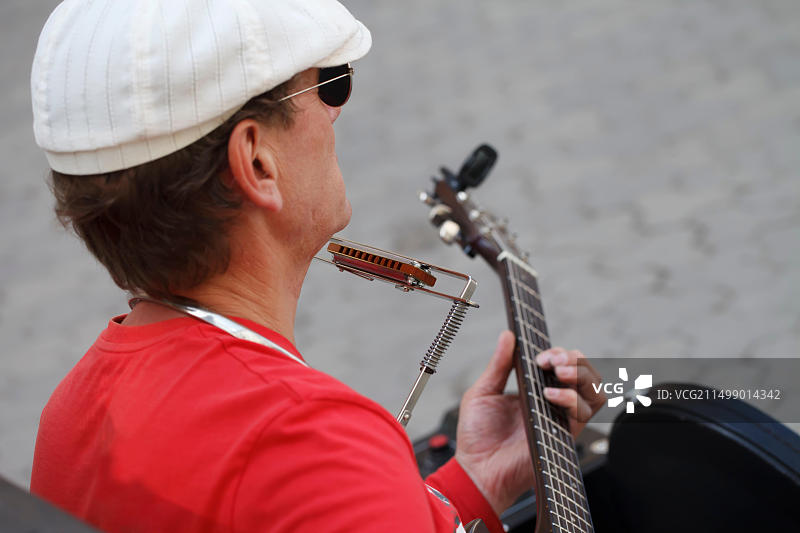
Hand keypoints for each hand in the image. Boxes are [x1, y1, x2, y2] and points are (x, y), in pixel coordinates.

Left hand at [454, 331, 604, 514]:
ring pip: (593, 390)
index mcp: (534, 389)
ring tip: (556, 371)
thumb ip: (498, 364)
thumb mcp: (482, 392)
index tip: (539, 354)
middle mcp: (551, 403)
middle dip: (572, 358)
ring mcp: (560, 418)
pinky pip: (583, 413)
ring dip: (580, 374)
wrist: (477, 469)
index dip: (557, 353)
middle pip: (583, 372)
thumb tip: (508, 336)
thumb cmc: (477, 437)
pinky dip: (570, 398)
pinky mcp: (563, 434)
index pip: (561, 363)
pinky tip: (548, 395)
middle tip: (550, 360)